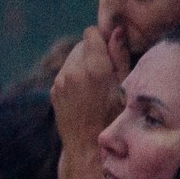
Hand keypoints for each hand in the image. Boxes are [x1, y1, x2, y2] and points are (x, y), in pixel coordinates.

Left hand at [50, 27, 130, 178]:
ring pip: (72, 58)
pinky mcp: (53, 90)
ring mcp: (60, 82)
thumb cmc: (115, 118)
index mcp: (94, 68)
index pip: (91, 33)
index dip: (102, 39)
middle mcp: (73, 72)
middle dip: (93, 52)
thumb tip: (116, 30)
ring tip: (96, 84)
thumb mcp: (126, 87)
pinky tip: (85, 93)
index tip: (110, 52)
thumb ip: (120, 56)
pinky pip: (65, 73)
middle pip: (81, 45)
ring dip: (83, 63)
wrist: (88, 147)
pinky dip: (74, 76)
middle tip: (106, 71)